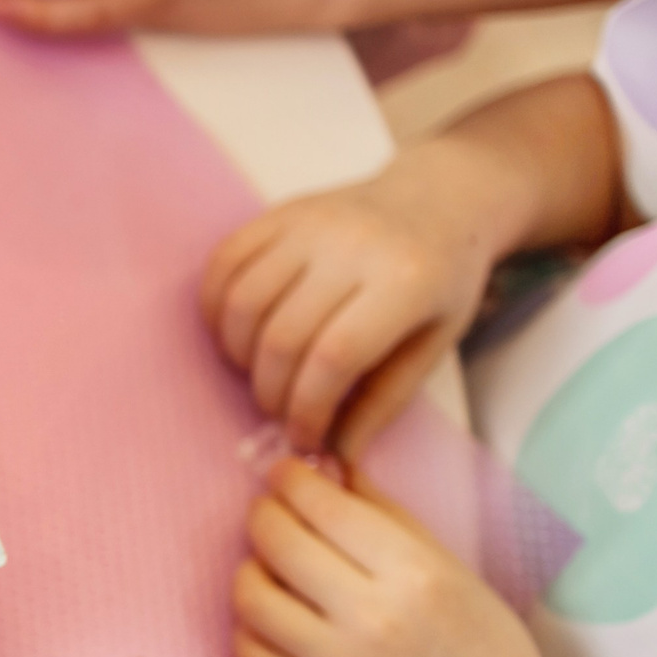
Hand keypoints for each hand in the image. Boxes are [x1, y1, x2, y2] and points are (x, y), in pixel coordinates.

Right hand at [201, 161, 501, 455]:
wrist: (440, 198)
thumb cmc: (441, 281)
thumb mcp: (434, 344)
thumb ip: (383, 401)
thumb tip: (335, 458)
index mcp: (406, 280)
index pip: (334, 358)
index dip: (307, 409)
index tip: (305, 437)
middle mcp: (354, 244)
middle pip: (281, 337)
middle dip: (271, 392)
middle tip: (281, 411)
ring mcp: (310, 222)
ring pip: (243, 304)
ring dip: (239, 356)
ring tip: (259, 373)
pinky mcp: (278, 212)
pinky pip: (222, 265)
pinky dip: (215, 310)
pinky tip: (237, 335)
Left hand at [231, 460, 583, 656]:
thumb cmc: (487, 653)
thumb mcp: (455, 572)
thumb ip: (389, 519)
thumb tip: (333, 473)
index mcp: (414, 575)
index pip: (325, 508)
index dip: (292, 481)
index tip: (283, 473)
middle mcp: (370, 618)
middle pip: (278, 544)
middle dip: (264, 515)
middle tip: (269, 511)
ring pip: (251, 598)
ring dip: (250, 571)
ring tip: (269, 567)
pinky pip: (249, 656)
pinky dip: (248, 629)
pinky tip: (270, 618)